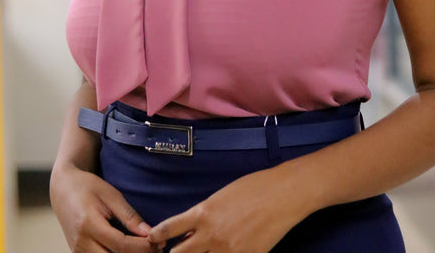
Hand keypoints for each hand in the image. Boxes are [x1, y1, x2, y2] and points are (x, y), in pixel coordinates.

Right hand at [50, 164, 152, 251]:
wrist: (63, 189)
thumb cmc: (88, 187)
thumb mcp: (111, 195)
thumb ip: (129, 215)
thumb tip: (149, 233)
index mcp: (89, 224)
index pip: (120, 244)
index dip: (142, 247)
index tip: (159, 242)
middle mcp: (80, 243)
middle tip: (156, 249)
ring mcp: (77, 252)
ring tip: (147, 249)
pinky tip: (130, 250)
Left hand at [148, 167, 299, 252]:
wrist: (281, 195)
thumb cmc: (253, 188)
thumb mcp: (221, 197)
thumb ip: (204, 216)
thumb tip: (191, 232)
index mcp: (203, 213)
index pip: (169, 229)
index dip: (157, 236)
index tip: (153, 239)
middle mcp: (210, 235)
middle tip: (175, 252)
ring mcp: (227, 250)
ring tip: (200, 252)